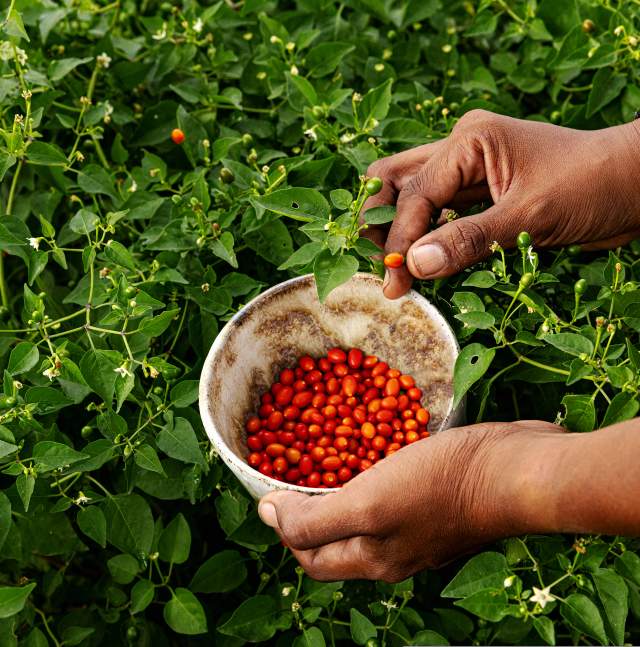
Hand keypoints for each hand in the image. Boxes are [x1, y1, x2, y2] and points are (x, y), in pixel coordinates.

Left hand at [258, 421, 563, 581]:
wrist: (513, 469)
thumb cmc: (440, 486)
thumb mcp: (369, 505)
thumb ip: (315, 519)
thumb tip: (267, 515)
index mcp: (373, 559)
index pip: (310, 553)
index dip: (284, 523)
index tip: (273, 481)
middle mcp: (392, 551)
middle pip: (333, 535)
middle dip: (307, 503)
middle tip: (294, 463)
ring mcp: (416, 526)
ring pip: (361, 512)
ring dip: (337, 486)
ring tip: (324, 451)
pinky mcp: (434, 500)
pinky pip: (388, 492)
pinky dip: (369, 474)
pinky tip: (368, 446)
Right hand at [362, 110, 639, 298]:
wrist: (635, 184)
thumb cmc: (591, 186)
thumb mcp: (530, 216)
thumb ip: (470, 239)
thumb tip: (415, 265)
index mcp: (470, 141)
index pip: (415, 193)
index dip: (399, 239)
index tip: (393, 282)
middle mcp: (461, 149)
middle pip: (396, 180)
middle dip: (382, 224)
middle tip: (382, 269)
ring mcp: (468, 171)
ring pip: (412, 196)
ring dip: (399, 231)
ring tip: (395, 272)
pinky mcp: (479, 194)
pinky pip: (438, 214)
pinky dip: (425, 237)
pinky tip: (422, 264)